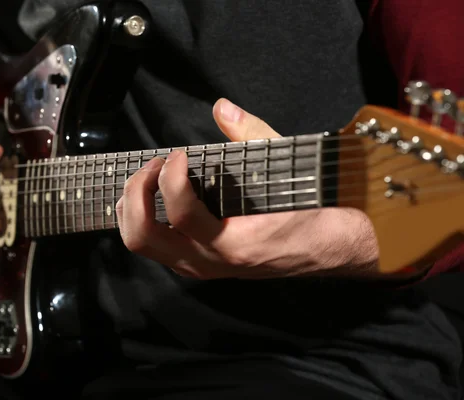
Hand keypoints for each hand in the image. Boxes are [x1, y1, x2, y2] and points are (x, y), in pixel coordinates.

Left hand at [116, 98, 378, 278]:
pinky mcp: (197, 264)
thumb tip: (224, 109)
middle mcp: (208, 262)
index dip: (170, 176)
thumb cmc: (313, 216)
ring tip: (148, 178)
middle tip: (153, 165)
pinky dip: (144, 217)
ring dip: (132, 206)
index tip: (179, 153)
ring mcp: (199, 266)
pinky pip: (154, 245)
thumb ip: (252, 137)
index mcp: (232, 244)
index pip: (180, 214)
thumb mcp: (288, 171)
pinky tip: (155, 195)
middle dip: (136, 193)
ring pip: (140, 244)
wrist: (331, 250)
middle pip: (141, 236)